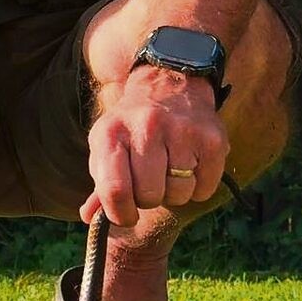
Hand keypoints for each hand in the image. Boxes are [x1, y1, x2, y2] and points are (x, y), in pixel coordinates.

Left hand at [80, 67, 228, 226]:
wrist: (168, 84)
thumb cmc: (131, 126)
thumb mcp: (107, 145)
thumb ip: (101, 183)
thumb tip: (89, 217)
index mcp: (111, 133)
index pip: (115, 190)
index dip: (120, 214)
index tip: (125, 215)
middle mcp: (146, 128)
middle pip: (149, 196)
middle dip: (148, 199)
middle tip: (149, 183)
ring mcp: (182, 131)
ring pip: (178, 194)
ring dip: (174, 193)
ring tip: (168, 171)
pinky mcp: (212, 139)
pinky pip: (204, 188)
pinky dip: (197, 187)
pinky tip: (189, 166)